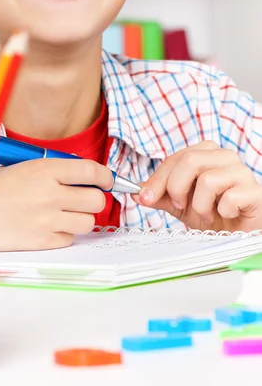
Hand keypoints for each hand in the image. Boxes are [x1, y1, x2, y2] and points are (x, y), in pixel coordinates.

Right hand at [0, 158, 110, 250]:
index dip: (106, 177)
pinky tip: (46, 227)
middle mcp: (51, 194)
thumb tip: (85, 177)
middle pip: (96, 200)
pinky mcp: (42, 241)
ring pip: (88, 222)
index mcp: (46, 169)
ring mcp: (48, 220)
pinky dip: (63, 234)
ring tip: (62, 214)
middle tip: (83, 199)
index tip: (106, 181)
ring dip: (80, 218)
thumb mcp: (24, 167)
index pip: (92, 171)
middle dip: (93, 199)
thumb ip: (55, 171)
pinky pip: (69, 239)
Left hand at [131, 141, 261, 231]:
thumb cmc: (213, 213)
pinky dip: (222, 212)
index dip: (157, 179)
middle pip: (190, 160)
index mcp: (205, 153)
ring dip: (200, 206)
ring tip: (208, 213)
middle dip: (177, 188)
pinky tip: (227, 215)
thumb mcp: (180, 205)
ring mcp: (242, 171)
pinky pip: (230, 198)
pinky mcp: (255, 191)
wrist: (240, 232)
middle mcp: (224, 156)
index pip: (175, 158)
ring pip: (208, 180)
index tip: (145, 197)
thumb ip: (160, 196)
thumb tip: (135, 192)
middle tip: (181, 205)